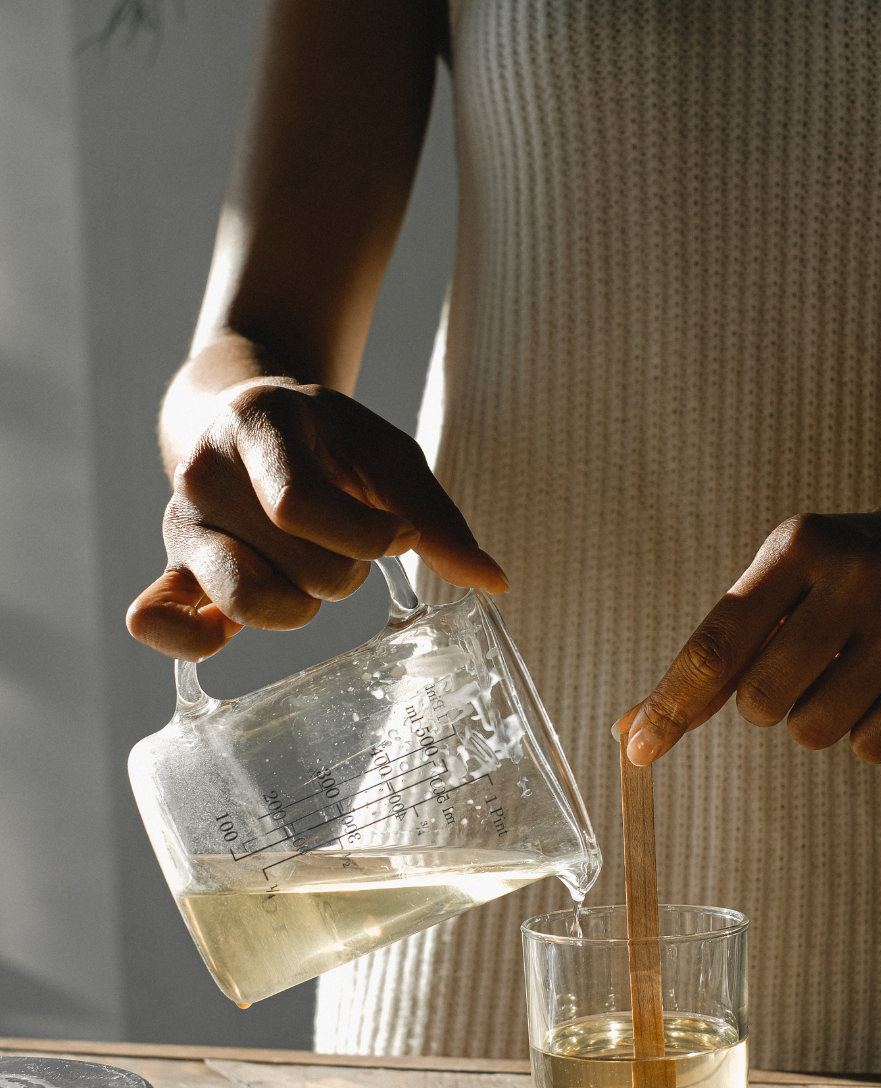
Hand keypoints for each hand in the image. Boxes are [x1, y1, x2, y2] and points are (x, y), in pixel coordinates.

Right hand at [127, 379, 506, 658]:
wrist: (249, 422)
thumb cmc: (329, 443)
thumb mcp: (387, 458)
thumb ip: (436, 518)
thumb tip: (493, 583)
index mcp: (258, 424)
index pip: (301, 506)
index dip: (365, 535)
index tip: (395, 533)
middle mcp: (202, 472)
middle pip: (293, 564)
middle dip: (344, 570)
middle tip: (344, 542)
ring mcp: (181, 525)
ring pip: (246, 600)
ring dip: (300, 604)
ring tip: (305, 570)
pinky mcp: (171, 571)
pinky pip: (156, 621)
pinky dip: (191, 642)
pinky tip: (229, 634)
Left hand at [619, 492, 880, 765]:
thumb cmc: (836, 582)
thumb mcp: (772, 588)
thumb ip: (710, 659)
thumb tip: (633, 731)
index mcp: (798, 547)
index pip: (717, 645)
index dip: (672, 705)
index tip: (638, 750)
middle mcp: (859, 576)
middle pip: (761, 701)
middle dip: (764, 702)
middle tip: (799, 665)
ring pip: (813, 731)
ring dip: (815, 717)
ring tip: (849, 668)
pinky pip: (871, 748)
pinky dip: (866, 734)